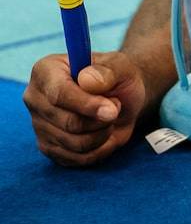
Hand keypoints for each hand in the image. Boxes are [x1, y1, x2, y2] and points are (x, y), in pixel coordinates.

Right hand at [23, 52, 147, 166]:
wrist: (122, 96)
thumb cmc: (118, 77)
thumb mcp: (121, 65)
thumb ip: (107, 71)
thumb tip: (87, 80)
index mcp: (46, 70)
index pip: (59, 94)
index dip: (87, 105)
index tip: (112, 110)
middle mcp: (35, 98)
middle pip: (68, 122)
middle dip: (101, 119)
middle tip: (116, 107)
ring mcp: (39, 126)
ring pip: (74, 143)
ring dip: (103, 133)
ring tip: (111, 117)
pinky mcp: (49, 148)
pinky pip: (77, 158)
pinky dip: (100, 148)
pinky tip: (105, 132)